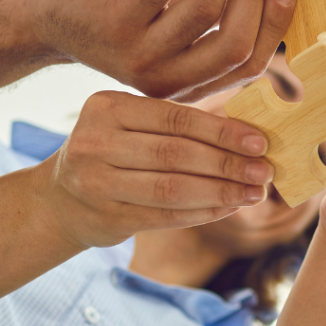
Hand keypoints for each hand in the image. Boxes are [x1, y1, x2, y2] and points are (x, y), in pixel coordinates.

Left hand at [32, 0, 295, 100]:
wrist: (56, 23)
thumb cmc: (128, 17)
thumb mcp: (177, 24)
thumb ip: (220, 13)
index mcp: (191, 85)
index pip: (250, 66)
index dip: (274, 25)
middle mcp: (168, 79)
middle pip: (234, 44)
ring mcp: (140, 54)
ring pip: (203, 9)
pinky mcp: (116, 21)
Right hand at [39, 91, 272, 248]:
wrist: (60, 198)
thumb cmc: (113, 151)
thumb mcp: (132, 124)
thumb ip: (178, 122)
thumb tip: (246, 128)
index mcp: (107, 107)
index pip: (175, 118)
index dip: (221, 131)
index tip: (260, 141)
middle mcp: (95, 143)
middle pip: (176, 154)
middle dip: (229, 164)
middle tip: (265, 171)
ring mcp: (96, 183)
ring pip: (173, 189)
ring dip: (222, 192)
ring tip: (255, 193)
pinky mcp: (106, 218)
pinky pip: (166, 215)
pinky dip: (204, 212)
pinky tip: (229, 208)